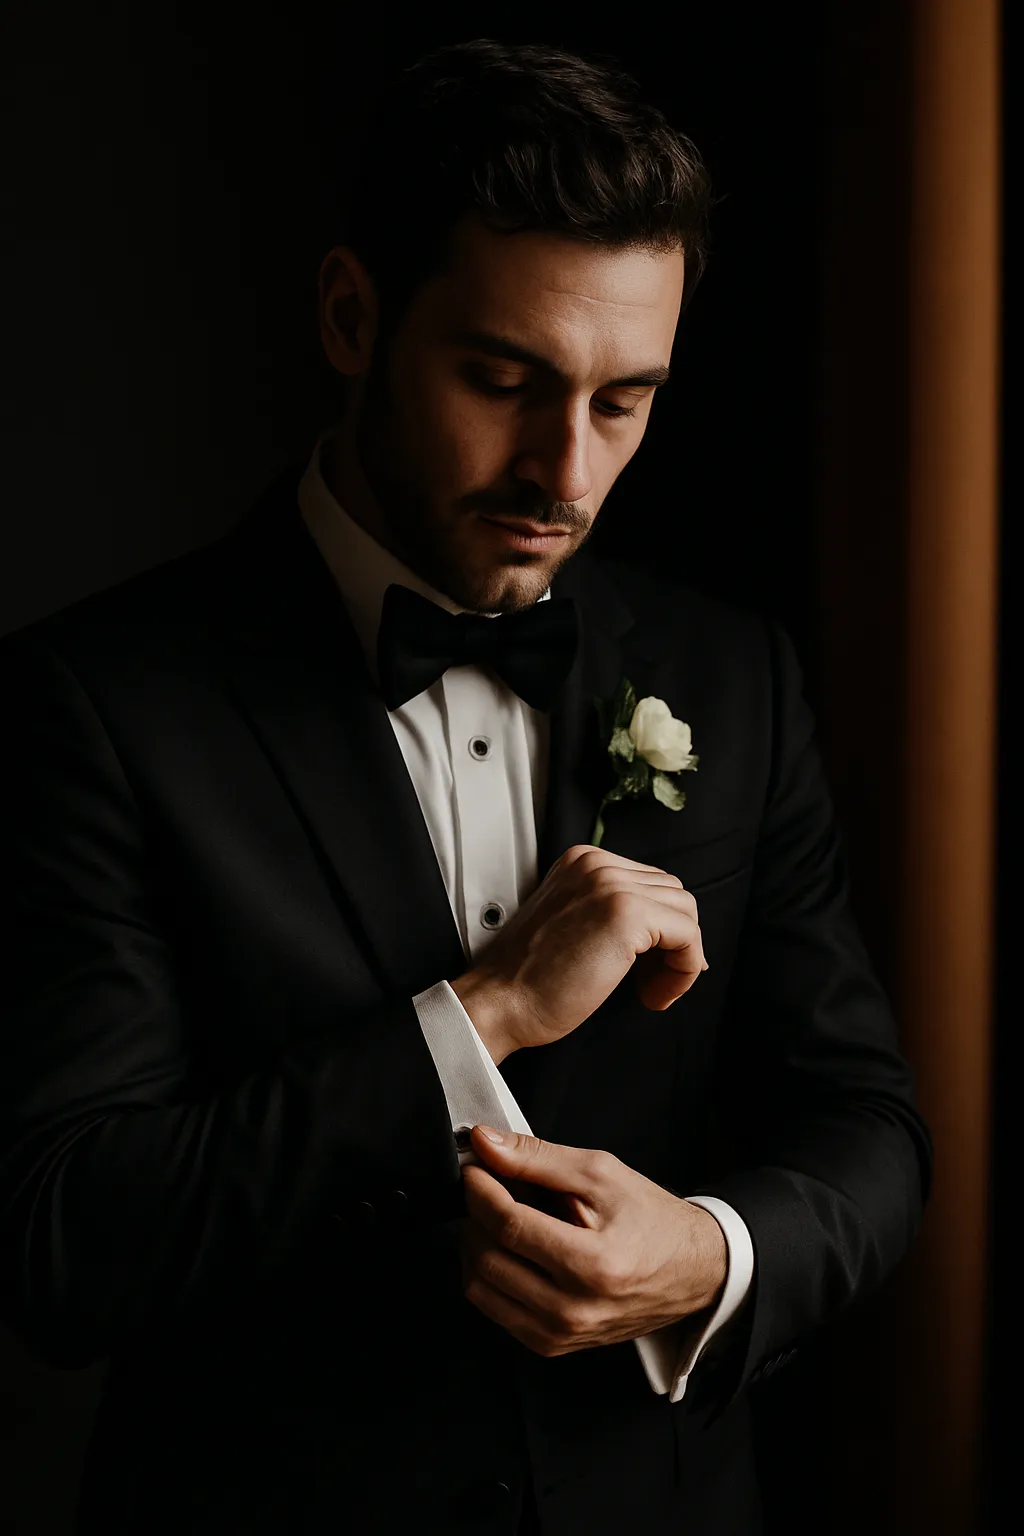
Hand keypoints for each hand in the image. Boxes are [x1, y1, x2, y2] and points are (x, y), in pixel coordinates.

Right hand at [450, 844, 707, 1060]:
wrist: (497, 1002)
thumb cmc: (527, 979)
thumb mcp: (569, 922)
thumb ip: (606, 911)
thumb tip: (667, 931)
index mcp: (582, 861)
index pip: (650, 883)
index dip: (658, 930)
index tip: (643, 967)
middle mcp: (597, 864)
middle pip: (672, 894)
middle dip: (671, 941)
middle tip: (646, 982)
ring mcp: (611, 884)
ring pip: (686, 912)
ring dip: (679, 957)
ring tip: (647, 989)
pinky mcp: (626, 914)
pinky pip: (689, 937)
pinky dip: (684, 971)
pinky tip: (653, 995)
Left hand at [457, 1127, 727, 1357]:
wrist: (693, 1271)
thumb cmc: (651, 1219)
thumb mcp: (601, 1174)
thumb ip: (538, 1158)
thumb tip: (486, 1144)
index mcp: (593, 1264)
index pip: (509, 1225)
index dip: (481, 1190)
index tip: (474, 1168)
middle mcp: (574, 1309)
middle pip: (488, 1257)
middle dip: (474, 1213)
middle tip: (485, 1185)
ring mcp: (561, 1334)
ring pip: (480, 1288)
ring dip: (475, 1243)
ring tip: (495, 1215)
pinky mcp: (553, 1345)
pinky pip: (494, 1310)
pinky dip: (487, 1274)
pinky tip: (506, 1247)